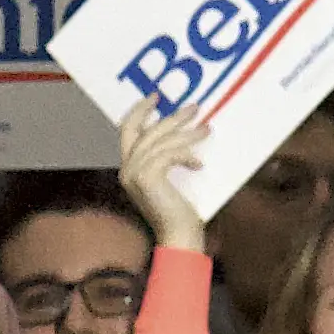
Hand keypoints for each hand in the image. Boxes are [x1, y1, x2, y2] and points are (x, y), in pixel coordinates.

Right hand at [112, 105, 210, 257]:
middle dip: (171, 117)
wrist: (178, 236)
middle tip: (194, 107)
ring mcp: (134, 174)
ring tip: (206, 129)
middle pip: (146, 131)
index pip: (127, 131)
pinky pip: (168, 155)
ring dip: (187, 134)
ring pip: (161, 141)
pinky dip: (186, 156)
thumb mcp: (169, 181)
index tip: (155, 97)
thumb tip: (184, 133)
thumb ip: (166, 160)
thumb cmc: (179, 212)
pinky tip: (198, 164)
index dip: (139, 111)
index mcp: (129, 169)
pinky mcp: (147, 178)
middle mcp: (127, 170)